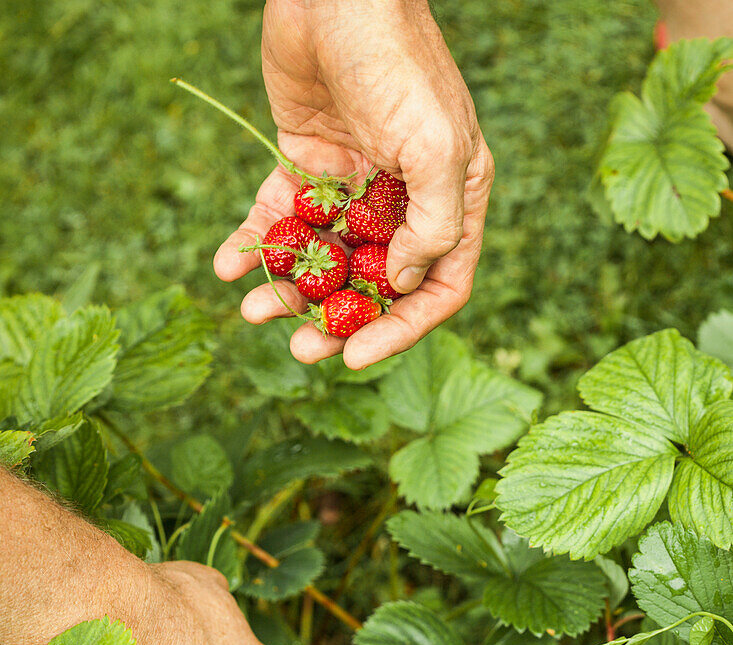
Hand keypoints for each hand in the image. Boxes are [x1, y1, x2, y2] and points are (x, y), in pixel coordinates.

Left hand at [214, 0, 492, 369]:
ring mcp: (352, 187)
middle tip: (299, 349)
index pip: (436, 286)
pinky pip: (279, 218)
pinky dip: (253, 244)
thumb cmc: (397, 62)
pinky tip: (227, 265)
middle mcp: (403, 202)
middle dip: (335, 322)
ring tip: (251, 309)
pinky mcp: (303, 167)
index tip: (355, 357)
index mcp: (451, 199)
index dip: (400, 329)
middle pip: (372, 285)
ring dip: (287, 291)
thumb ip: (433, 223)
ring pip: (321, 260)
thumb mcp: (434, 146)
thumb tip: (401, 284)